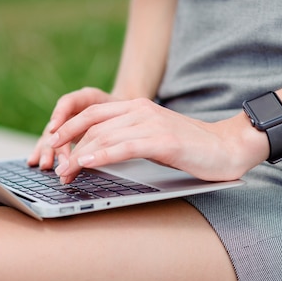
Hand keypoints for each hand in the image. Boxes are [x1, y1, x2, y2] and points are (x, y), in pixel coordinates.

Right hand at [27, 87, 120, 169]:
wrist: (125, 109)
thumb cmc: (125, 110)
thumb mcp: (126, 111)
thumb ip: (118, 121)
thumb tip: (112, 140)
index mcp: (88, 97)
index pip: (69, 102)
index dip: (59, 114)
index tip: (54, 129)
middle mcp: (74, 109)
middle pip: (59, 124)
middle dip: (55, 144)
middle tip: (60, 161)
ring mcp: (67, 122)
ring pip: (52, 135)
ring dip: (48, 151)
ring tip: (46, 165)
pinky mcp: (66, 135)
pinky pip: (53, 144)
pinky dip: (45, 153)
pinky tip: (34, 162)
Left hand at [49, 98, 267, 183]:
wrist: (228, 147)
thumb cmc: (190, 147)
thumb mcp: (152, 136)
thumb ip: (127, 138)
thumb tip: (96, 153)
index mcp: (136, 107)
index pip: (92, 114)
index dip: (68, 128)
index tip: (53, 146)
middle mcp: (140, 110)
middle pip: (92, 124)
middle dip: (69, 146)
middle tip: (57, 168)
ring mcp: (152, 123)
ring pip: (105, 135)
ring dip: (81, 156)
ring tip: (67, 173)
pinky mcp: (164, 141)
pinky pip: (126, 146)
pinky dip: (104, 154)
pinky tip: (89, 163)